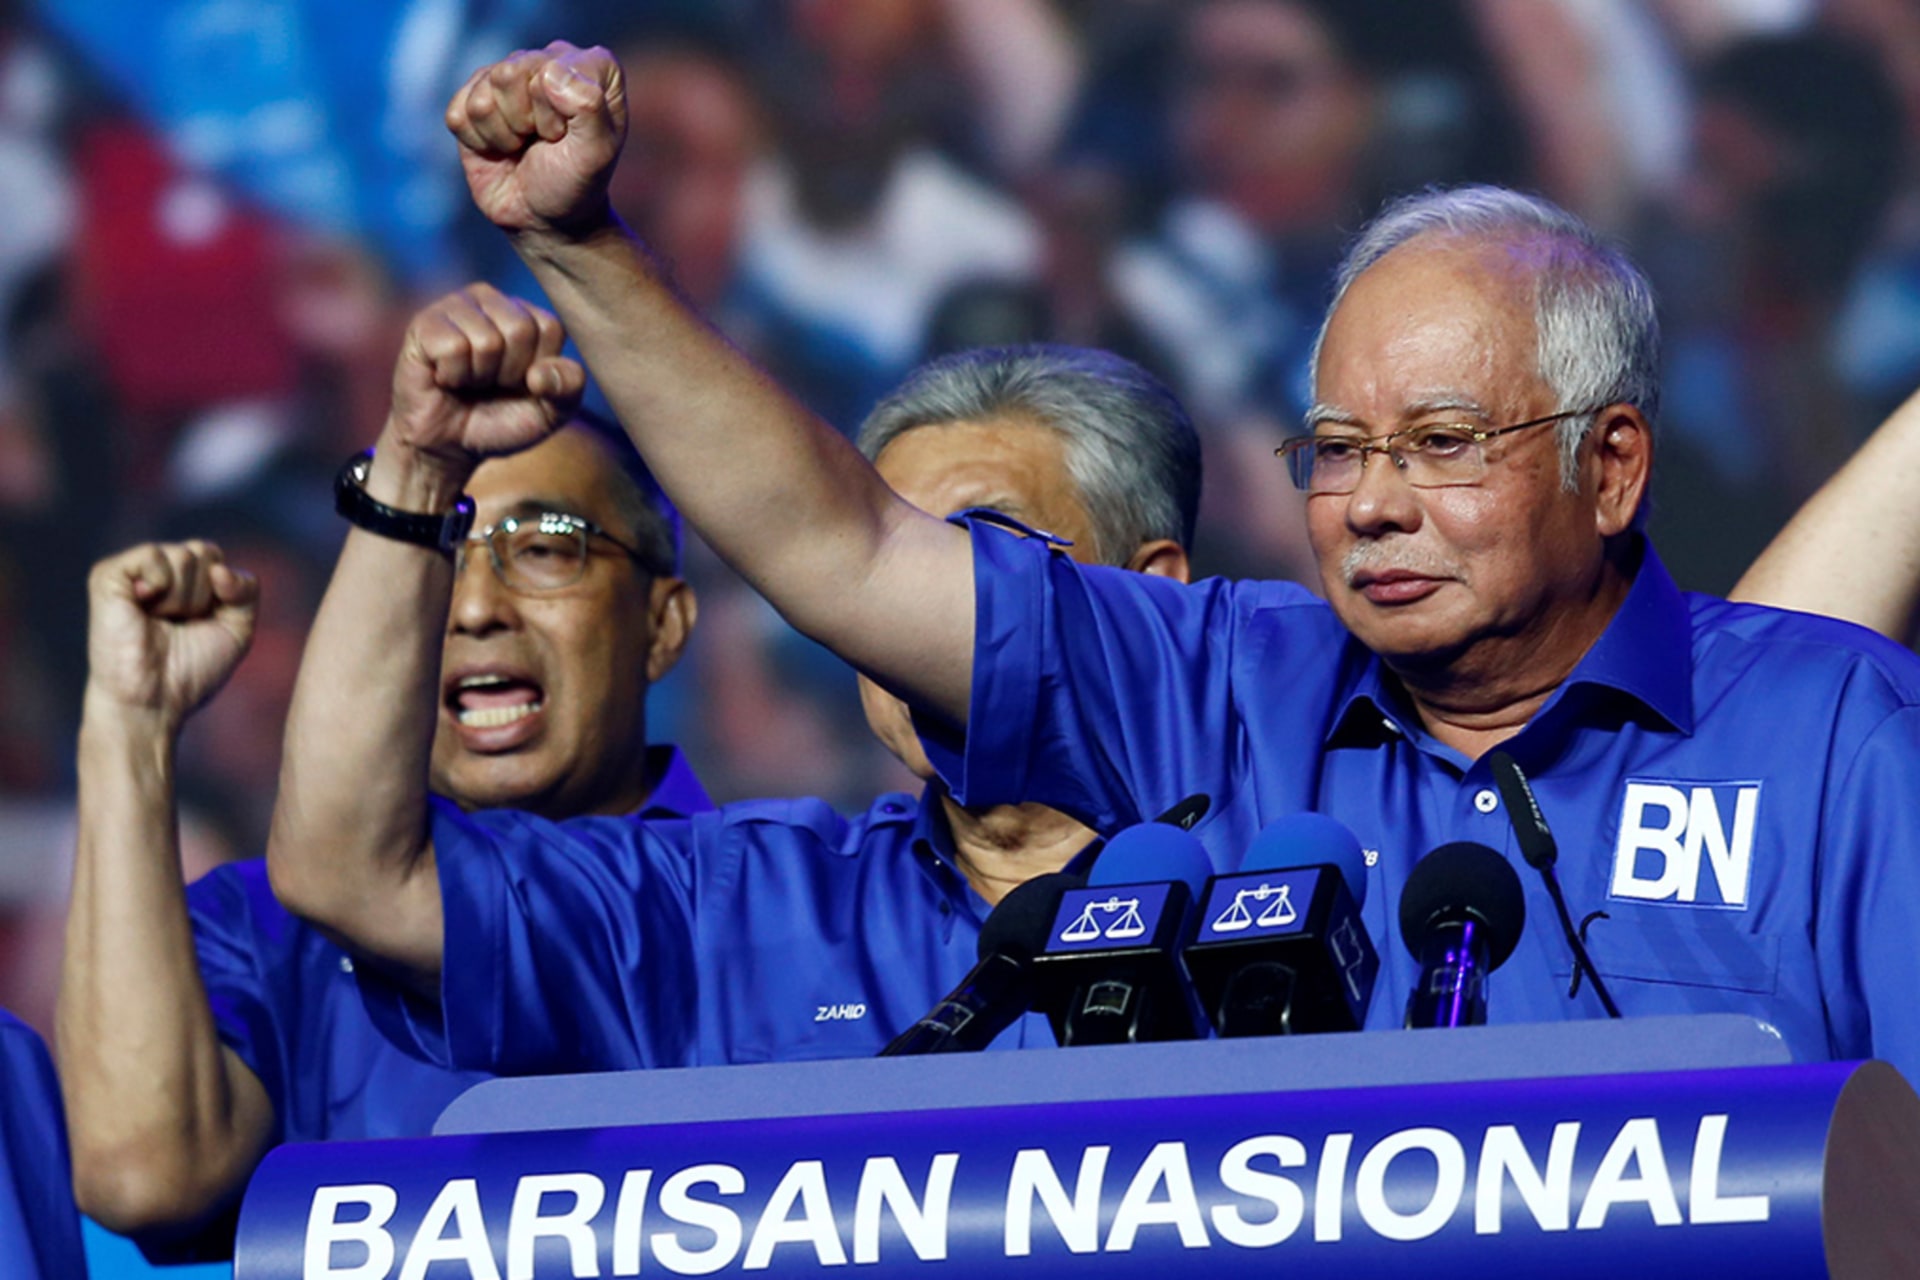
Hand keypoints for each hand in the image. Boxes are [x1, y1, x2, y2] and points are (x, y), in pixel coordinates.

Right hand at [85, 542, 258, 728]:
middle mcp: (158, 571)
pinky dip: (160, 584)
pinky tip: (143, 606)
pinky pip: (153, 554)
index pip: (216, 557)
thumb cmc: (192, 671)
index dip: (223, 592)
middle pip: (205, 552)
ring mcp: (133, 571)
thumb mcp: (238, 629)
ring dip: (183, 599)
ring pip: (184, 555)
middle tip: (178, 624)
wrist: (154, 700)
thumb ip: (246, 590)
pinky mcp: (108, 576)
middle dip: (203, 596)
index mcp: (185, 580)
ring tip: (159, 621)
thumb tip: (218, 568)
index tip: (203, 623)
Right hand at [382, 283, 586, 478]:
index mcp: (525, 312)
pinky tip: (445, 378)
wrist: (451, 445)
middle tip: (490, 384)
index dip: (537, 369)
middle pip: (520, 329)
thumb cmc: (502, 421)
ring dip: (479, 376)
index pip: (550, 328)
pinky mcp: (423, 323)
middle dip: (509, 372)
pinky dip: (453, 375)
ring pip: (486, 340)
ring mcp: (454, 307)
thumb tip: (541, 372)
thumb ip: (569, 387)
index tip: (520, 384)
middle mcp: (490, 300)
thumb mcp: (551, 412)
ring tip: (468, 380)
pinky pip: (453, 347)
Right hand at [446, 41, 626, 236]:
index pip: (550, 69)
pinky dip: (479, 142)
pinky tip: (500, 149)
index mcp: (590, 65)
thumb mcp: (598, 153)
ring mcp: (506, 77)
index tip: (568, 137)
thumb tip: (549, 73)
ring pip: (481, 97)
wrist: (546, 220)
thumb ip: (590, 107)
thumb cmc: (576, 183)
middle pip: (509, 73)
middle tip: (545, 141)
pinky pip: (457, 114)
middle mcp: (547, 60)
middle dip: (526, 121)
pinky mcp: (471, 98)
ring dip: (503, 134)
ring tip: (523, 146)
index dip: (556, 113)